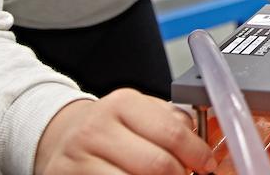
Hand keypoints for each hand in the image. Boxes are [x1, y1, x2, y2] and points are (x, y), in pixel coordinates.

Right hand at [34, 89, 215, 173]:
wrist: (61, 137)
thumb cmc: (110, 128)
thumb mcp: (139, 113)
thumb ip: (171, 122)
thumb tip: (206, 143)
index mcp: (123, 103)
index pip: (172, 133)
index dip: (197, 154)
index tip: (207, 165)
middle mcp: (98, 127)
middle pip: (157, 165)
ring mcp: (80, 156)